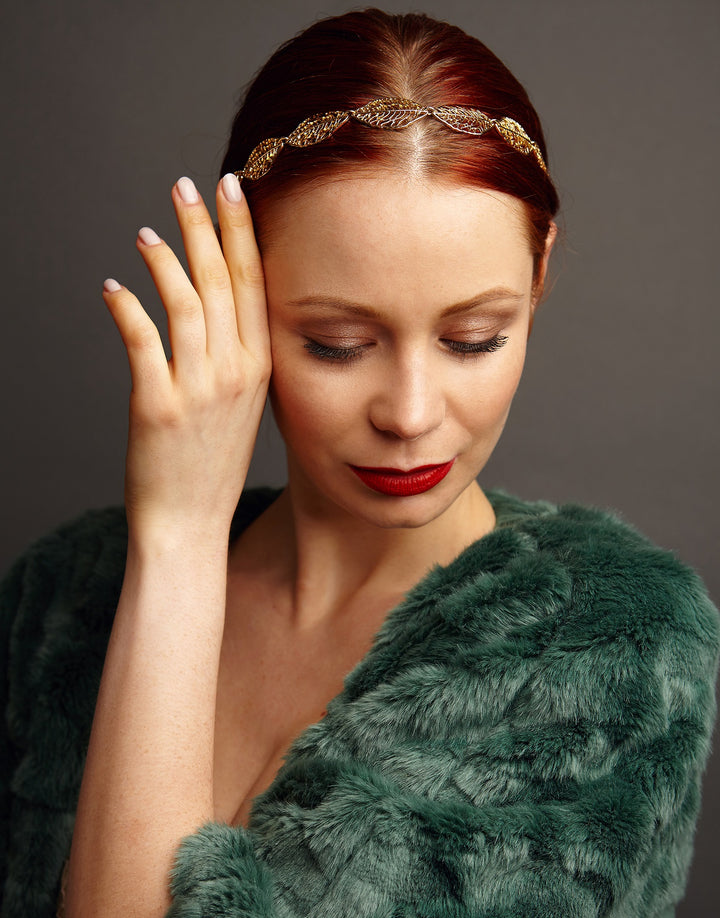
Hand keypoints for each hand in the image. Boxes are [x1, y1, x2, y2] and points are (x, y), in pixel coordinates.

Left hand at [103, 173, 270, 548]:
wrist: (191, 522)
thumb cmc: (211, 465)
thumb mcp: (243, 407)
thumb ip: (236, 358)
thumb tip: (215, 310)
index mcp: (260, 369)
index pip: (255, 286)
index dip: (242, 233)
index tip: (232, 191)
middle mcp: (235, 374)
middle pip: (221, 283)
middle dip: (204, 227)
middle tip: (186, 186)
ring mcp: (199, 390)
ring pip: (185, 304)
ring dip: (164, 260)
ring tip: (146, 235)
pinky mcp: (158, 406)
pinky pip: (142, 340)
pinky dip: (125, 307)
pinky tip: (112, 287)